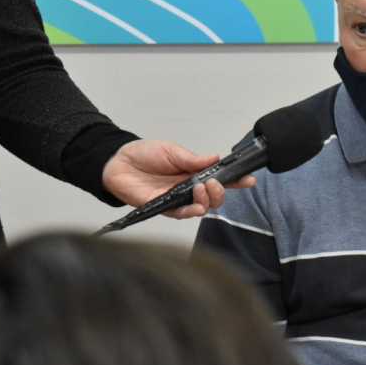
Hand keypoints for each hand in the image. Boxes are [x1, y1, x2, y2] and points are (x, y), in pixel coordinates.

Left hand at [102, 139, 255, 218]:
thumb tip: (214, 157)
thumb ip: (192, 158)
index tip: (248, 179)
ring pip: (201, 208)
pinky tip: (196, 207)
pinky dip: (191, 212)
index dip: (235, 180)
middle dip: (220, 192)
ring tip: (202, 187)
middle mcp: (188, 188)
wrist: (117, 162)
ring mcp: (177, 199)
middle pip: (214, 198)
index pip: (219, 179)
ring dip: (207, 201)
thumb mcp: (171, 150)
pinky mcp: (163, 208)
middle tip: (215, 183)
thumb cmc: (143, 154)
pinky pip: (181, 214)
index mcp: (194, 173)